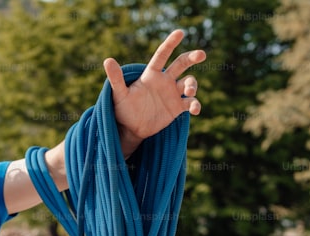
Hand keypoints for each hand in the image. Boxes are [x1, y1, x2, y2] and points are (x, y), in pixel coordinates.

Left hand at [104, 29, 205, 152]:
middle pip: (181, 64)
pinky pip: (191, 102)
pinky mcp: (177, 107)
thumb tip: (107, 60)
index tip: (180, 32)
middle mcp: (164, 80)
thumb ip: (116, 79)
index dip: (170, 43)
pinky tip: (195, 110)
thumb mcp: (119, 95)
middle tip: (201, 54)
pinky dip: (195, 105)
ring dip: (192, 84)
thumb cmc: (123, 109)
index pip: (162, 55)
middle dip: (192, 57)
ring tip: (189, 91)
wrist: (131, 128)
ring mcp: (172, 93)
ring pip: (189, 82)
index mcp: (151, 74)